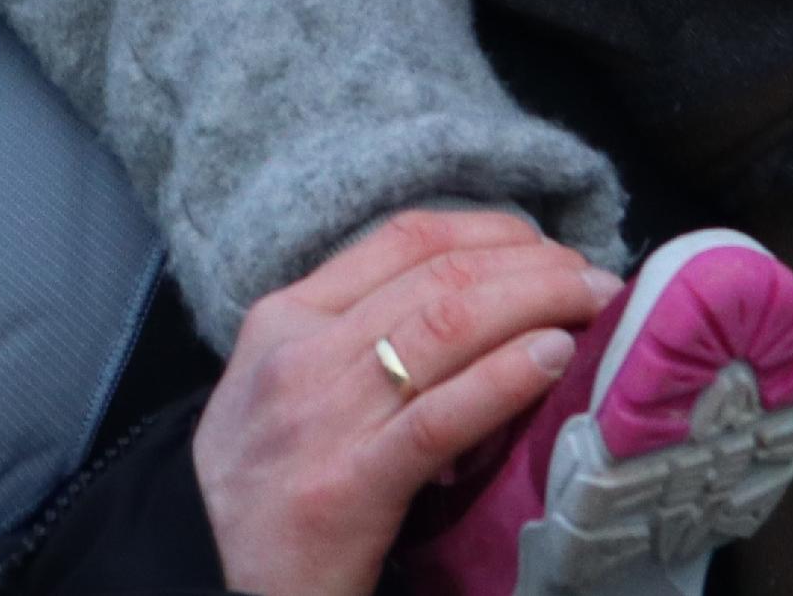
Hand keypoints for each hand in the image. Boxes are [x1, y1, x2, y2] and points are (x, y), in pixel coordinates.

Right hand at [192, 210, 620, 595]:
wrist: (199, 576)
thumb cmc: (258, 490)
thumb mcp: (286, 388)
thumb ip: (356, 341)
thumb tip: (471, 309)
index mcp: (286, 317)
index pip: (404, 238)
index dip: (492, 231)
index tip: (547, 248)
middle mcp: (302, 352)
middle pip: (439, 274)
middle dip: (533, 266)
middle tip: (593, 280)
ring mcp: (322, 416)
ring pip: (447, 324)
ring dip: (537, 304)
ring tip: (590, 309)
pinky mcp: (347, 484)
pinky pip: (440, 415)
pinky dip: (505, 376)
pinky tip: (552, 361)